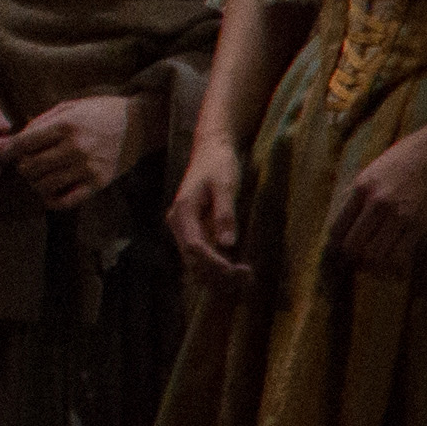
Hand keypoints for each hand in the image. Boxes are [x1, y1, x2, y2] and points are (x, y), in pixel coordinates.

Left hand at [8, 90, 152, 211]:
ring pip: (46, 184)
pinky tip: (49, 194)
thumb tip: (19, 136)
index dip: (8, 150)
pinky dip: (52, 201)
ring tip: (36, 177)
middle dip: (21, 167)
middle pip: (32, 166)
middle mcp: (76, 148)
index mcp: (66, 126)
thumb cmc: (101, 111)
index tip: (4, 154)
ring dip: (34, 183)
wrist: (140, 124)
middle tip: (23, 165)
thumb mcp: (70, 106)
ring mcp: (88, 168)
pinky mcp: (99, 183)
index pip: (24, 143)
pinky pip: (68, 200)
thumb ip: (43, 120)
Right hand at [168, 130, 249, 283]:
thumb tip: (227, 244)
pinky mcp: (194, 229)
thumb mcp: (225, 186)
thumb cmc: (219, 164)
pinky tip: (237, 269)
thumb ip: (224, 214)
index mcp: (182, 212)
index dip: (214, 264)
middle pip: (192, 260)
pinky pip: (201, 255)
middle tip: (248, 277)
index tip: (237, 271)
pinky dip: (217, 266)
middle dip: (217, 274)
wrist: (211, 149)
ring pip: (195, 261)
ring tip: (246, 277)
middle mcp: (178, 223)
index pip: (194, 247)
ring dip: (217, 274)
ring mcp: (185, 228)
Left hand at [331, 121, 426, 273]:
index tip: (339, 251)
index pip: (338, 226)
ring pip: (375, 253)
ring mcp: (399, 214)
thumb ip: (360, 191)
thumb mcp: (374, 169)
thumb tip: (346, 212)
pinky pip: (401, 253)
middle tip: (356, 262)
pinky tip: (394, 264)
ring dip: (372, 264)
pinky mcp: (420, 222)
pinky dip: (394, 263)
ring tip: (374, 266)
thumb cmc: (408, 155)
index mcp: (360, 187)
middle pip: (353, 243)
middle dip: (352, 257)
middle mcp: (376, 202)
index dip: (336, 243)